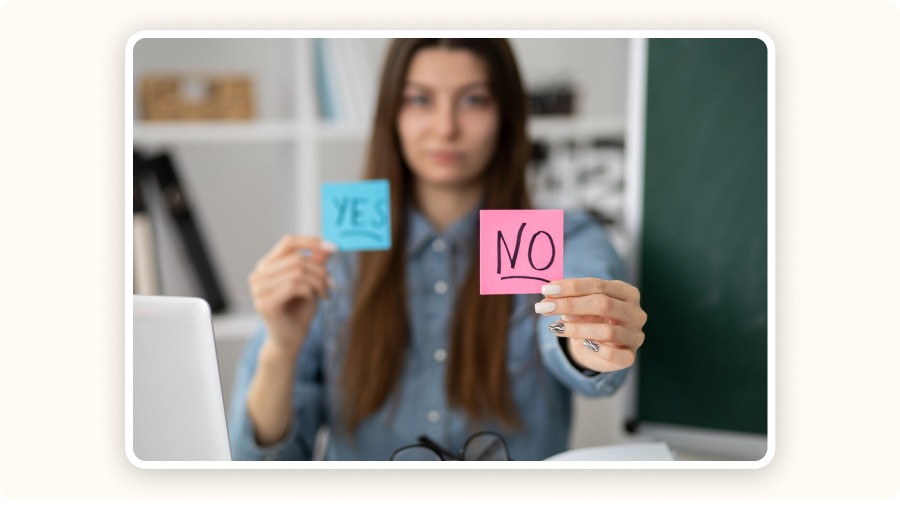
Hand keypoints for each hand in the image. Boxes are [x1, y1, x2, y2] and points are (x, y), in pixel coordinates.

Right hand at [248, 234, 335, 356]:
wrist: (290, 340)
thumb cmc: (299, 310)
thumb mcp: (311, 282)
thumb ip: (316, 264)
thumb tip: (327, 247)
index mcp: (267, 266)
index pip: (288, 242)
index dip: (311, 242)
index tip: (332, 247)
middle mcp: (258, 275)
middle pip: (297, 258)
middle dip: (320, 269)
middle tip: (331, 282)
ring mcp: (258, 290)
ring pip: (297, 272)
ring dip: (318, 282)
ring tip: (326, 292)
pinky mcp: (265, 304)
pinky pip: (294, 287)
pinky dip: (310, 291)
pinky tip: (314, 300)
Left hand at [535, 278, 646, 372]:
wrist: (598, 348)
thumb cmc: (589, 319)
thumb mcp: (579, 306)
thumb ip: (567, 300)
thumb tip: (548, 297)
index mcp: (626, 292)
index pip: (598, 285)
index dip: (571, 287)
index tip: (546, 290)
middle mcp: (635, 312)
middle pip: (603, 304)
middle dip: (570, 305)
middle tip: (544, 307)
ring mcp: (635, 335)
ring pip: (606, 331)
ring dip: (576, 329)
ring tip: (556, 327)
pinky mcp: (629, 356)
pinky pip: (613, 355)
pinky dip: (595, 349)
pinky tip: (580, 344)